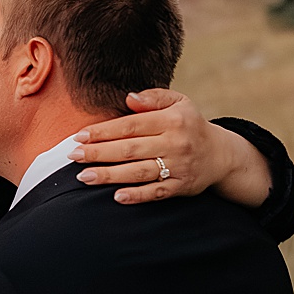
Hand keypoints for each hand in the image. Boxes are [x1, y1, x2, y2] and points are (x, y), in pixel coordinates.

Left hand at [68, 91, 270, 207]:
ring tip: (84, 177)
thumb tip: (129, 99)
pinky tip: (116, 196)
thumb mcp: (179, 102)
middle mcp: (176, 143)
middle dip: (99, 153)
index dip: (103, 131)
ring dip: (110, 176)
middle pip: (130, 149)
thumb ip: (154, 97)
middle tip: (73, 156)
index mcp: (173, 120)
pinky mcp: (182, 187)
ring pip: (139, 172)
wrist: (221, 155)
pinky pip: (156, 192)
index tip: (79, 136)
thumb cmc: (190, 125)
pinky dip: (137, 195)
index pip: (131, 125)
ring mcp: (179, 167)